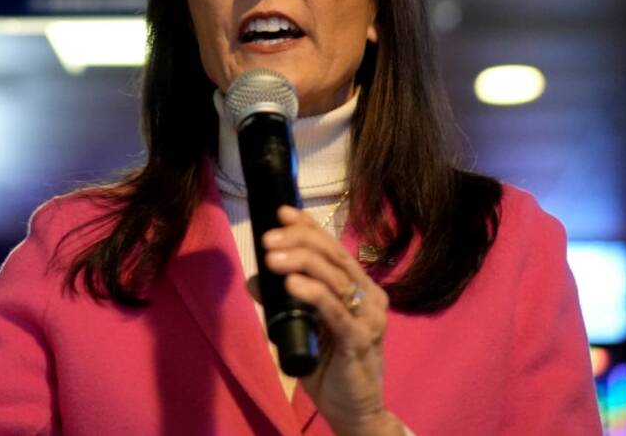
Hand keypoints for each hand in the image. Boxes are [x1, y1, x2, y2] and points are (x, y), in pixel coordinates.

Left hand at [257, 205, 406, 435]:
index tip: (282, 212)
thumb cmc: (331, 368)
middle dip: (299, 241)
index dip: (309, 227)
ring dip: (301, 262)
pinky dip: (312, 293)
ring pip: (335, 277)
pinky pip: (335, 309)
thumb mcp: (302, 328)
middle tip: (269, 238)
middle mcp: (370, 297)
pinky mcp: (359, 340)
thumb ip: (283, 303)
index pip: (334, 248)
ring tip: (272, 257)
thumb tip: (255, 279)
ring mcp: (368, 318)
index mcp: (360, 288)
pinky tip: (292, 284)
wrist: (356, 412)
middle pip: (334, 256)